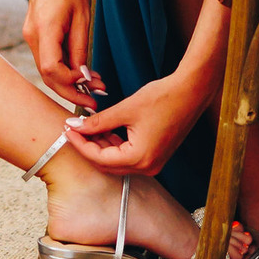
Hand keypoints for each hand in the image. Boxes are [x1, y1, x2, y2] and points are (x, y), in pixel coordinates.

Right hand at [23, 0, 101, 105]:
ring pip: (47, 68)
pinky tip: (82, 69)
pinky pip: (47, 56)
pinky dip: (63, 68)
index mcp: (44, 30)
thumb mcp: (83, 15)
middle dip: (71, 90)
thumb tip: (83, 75)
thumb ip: (80, 47)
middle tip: (96, 98)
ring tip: (95, 84)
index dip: (71, 86)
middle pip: (47, 75)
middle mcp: (32, 34)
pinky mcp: (34, 29)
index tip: (91, 90)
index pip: (52, 72)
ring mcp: (30, 32)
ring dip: (69, 80)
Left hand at [61, 73, 203, 176]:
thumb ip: (99, 122)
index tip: (68, 130)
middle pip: (107, 164)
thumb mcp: (125, 109)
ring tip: (87, 128)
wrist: (191, 92)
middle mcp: (147, 167)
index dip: (80, 144)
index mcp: (139, 158)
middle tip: (74, 130)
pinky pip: (129, 156)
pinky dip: (115, 146)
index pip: (99, 158)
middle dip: (89, 147)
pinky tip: (106, 131)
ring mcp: (153, 163)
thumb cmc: (163, 98)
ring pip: (118, 161)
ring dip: (102, 147)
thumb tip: (76, 126)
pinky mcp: (156, 155)